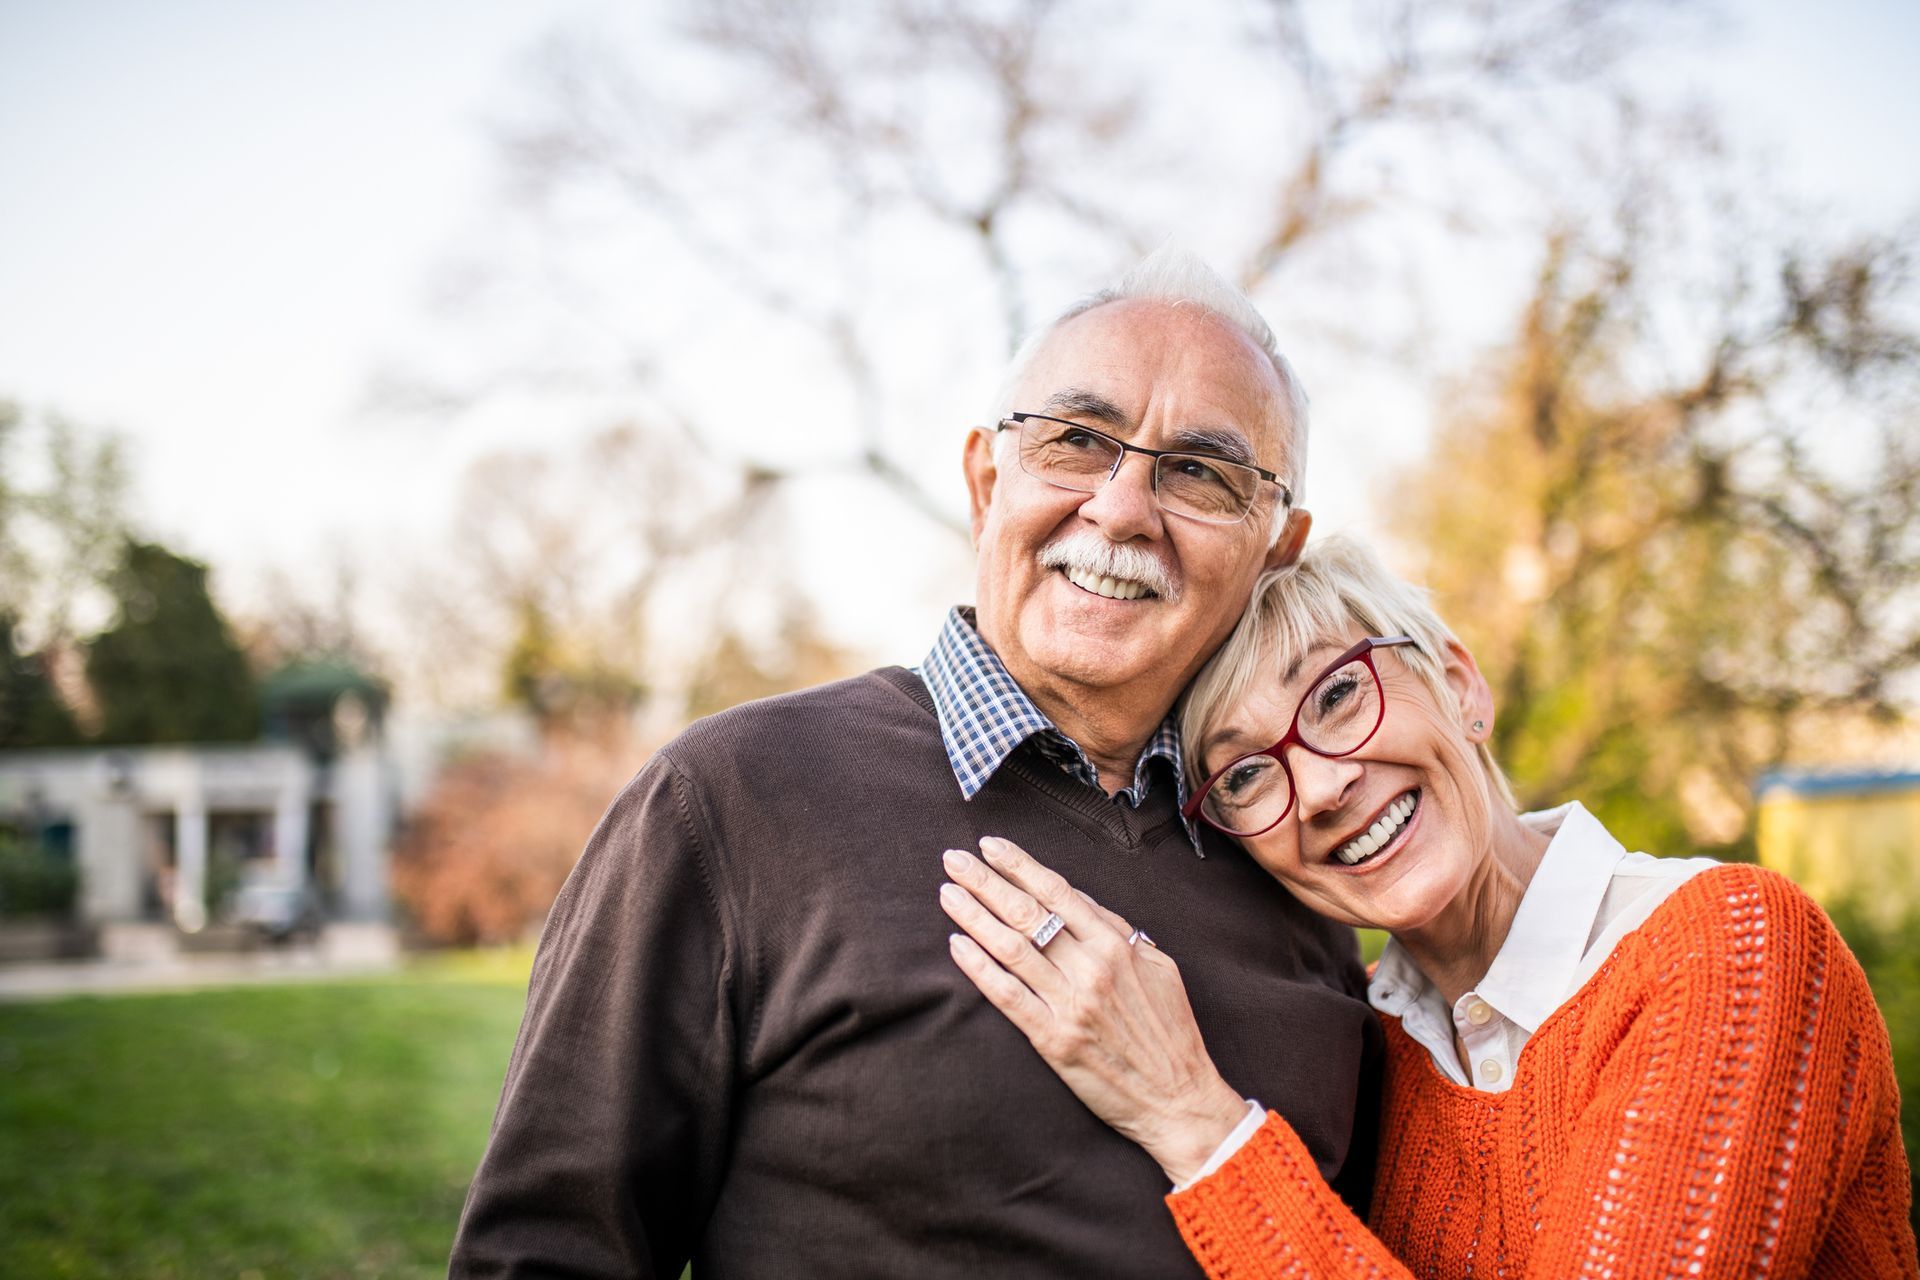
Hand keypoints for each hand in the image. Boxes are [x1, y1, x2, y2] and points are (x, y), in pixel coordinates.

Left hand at [939, 836, 1247, 1184]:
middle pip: (1027, 913)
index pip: (1058, 892)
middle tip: (952, 859)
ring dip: (974, 916)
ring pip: (1011, 949)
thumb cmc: (1169, 1032)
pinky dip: (979, 968)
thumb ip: (1117, 930)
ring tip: (947, 894)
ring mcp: (1070, 1005)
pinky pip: (1008, 997)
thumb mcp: (1158, 966)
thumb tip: (1077, 899)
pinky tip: (958, 945)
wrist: (1178, 1099)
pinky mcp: (1054, 1040)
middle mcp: (1091, 969)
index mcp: (1116, 945)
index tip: (990, 846)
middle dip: (985, 881)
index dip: (1019, 865)